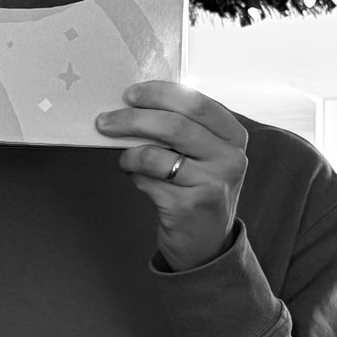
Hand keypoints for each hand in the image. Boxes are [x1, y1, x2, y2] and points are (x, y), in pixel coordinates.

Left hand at [97, 82, 247, 270]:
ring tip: (124, 159)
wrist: (207, 242)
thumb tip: (133, 102)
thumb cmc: (197, 186)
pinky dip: (135, 176)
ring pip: (155, 154)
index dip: (159, 94)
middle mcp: (230, 158)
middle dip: (131, 119)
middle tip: (104, 121)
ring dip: (129, 154)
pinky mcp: (192, 206)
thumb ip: (181, 126)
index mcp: (232, 135)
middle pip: (173, 125)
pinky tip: (137, 178)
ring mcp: (213, 183)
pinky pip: (148, 181)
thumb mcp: (203, 153)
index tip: (130, 94)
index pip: (194, 102)